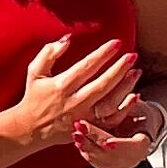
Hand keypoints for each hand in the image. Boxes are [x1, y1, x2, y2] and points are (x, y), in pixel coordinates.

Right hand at [8, 36, 138, 153]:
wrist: (30, 129)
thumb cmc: (34, 97)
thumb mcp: (35, 71)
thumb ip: (49, 52)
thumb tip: (68, 38)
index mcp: (61, 86)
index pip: (86, 67)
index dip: (103, 54)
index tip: (116, 43)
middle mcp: (74, 102)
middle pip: (102, 85)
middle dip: (120, 69)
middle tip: (132, 55)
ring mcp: (83, 118)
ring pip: (110, 103)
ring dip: (125, 87)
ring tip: (136, 72)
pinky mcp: (89, 129)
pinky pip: (111, 121)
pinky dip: (124, 109)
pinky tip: (134, 95)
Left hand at [71, 91, 166, 167]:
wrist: (135, 124)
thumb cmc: (136, 112)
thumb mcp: (137, 106)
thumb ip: (132, 106)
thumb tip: (133, 97)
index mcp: (142, 144)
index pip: (131, 148)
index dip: (120, 145)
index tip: (107, 141)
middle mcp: (131, 159)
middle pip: (112, 155)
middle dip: (96, 141)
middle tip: (81, 127)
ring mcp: (118, 164)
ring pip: (101, 160)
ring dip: (87, 147)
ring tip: (76, 134)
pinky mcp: (106, 165)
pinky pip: (94, 161)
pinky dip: (85, 151)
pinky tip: (77, 141)